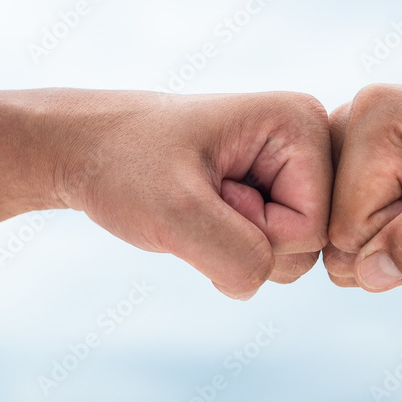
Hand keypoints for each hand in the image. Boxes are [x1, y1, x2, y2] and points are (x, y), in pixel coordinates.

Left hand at [47, 90, 332, 299]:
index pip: (315, 224)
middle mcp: (309, 140)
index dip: (258, 228)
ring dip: (235, 246)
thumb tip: (263, 279)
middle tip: (200, 196)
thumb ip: (235, 255)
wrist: (86, 150)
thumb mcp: (174, 211)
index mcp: (302, 121)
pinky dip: (229, 250)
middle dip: (248, 240)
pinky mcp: (273, 191)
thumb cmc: (124, 164)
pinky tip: (202, 213)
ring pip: (293, 256)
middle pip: (312, 243)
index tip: (211, 189)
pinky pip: (271, 254)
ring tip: (198, 202)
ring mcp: (292, 168)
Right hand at [323, 84, 401, 291]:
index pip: (346, 227)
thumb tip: (365, 274)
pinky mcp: (350, 153)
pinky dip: (387, 227)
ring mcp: (346, 134)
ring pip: (336, 230)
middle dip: (391, 239)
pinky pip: (345, 223)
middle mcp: (349, 115)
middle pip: (332, 228)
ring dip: (390, 235)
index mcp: (375, 116)